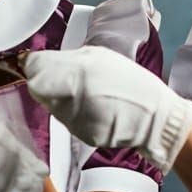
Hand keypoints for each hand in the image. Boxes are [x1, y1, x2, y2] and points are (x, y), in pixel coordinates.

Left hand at [24, 46, 191, 173]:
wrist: (156, 118)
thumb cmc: (132, 84)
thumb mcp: (102, 58)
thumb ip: (70, 59)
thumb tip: (44, 62)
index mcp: (80, 68)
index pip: (35, 67)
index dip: (35, 66)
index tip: (40, 65)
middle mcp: (73, 93)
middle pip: (38, 87)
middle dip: (46, 83)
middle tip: (65, 80)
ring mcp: (75, 116)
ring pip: (50, 105)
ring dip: (59, 99)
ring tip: (84, 96)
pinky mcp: (80, 133)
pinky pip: (65, 120)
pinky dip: (72, 114)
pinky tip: (91, 110)